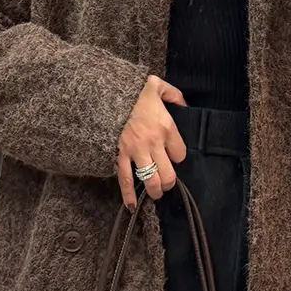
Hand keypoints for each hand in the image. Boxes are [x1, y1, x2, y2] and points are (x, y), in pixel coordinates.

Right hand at [116, 74, 187, 208]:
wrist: (107, 93)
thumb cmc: (133, 90)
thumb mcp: (157, 86)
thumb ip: (173, 94)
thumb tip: (183, 104)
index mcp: (166, 128)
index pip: (180, 154)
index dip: (178, 156)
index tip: (173, 154)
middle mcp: (153, 143)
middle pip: (168, 173)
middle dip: (169, 181)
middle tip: (167, 182)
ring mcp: (136, 151)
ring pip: (150, 179)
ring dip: (155, 190)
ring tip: (156, 193)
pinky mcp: (120, 155)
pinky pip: (125, 179)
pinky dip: (128, 195)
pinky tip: (131, 205)